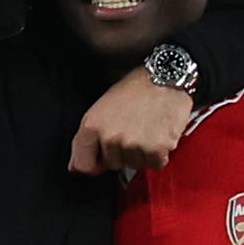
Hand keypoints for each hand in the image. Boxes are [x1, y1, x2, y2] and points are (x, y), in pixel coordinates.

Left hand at [69, 66, 192, 174]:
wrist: (167, 77)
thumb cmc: (137, 88)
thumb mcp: (103, 106)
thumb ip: (88, 137)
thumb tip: (75, 167)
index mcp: (92, 125)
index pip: (83, 164)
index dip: (94, 164)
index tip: (102, 158)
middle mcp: (110, 137)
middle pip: (113, 164)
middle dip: (122, 153)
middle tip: (133, 129)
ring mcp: (133, 144)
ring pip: (135, 165)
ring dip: (142, 153)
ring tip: (148, 128)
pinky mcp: (156, 149)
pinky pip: (156, 164)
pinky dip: (160, 154)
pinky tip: (160, 134)